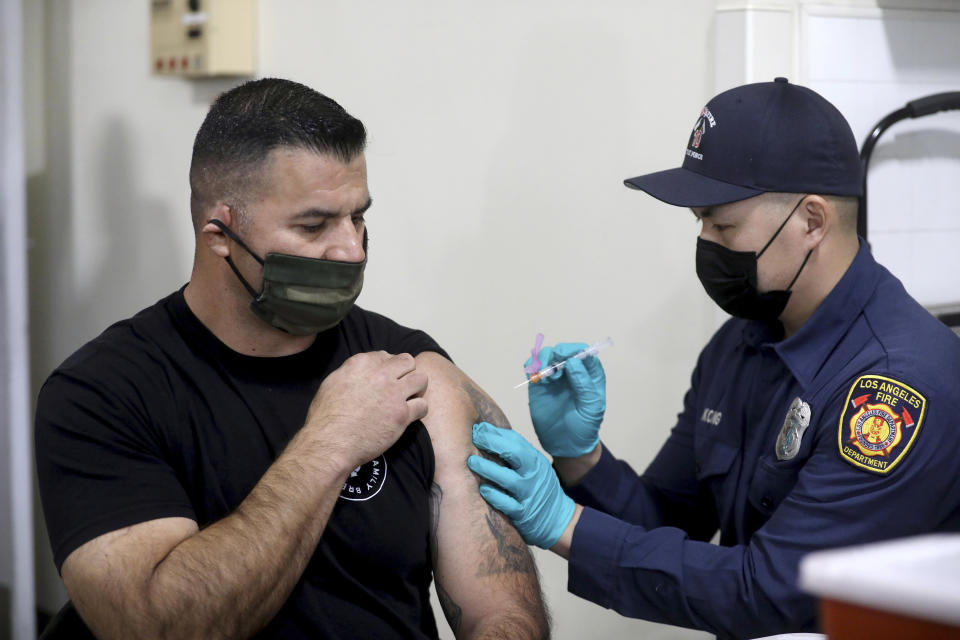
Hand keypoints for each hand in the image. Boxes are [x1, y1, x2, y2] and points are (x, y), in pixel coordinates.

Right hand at [305, 351, 427, 470]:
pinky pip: (423, 405)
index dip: (389, 367)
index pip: (387, 355)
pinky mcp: (402, 414)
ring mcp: (394, 393)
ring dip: (417, 388)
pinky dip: (419, 411)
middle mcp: (381, 374)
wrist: (330, 443)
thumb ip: (351, 371)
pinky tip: (410, 416)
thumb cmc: (325, 417)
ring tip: (410, 398)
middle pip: (408, 362)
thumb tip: (363, 372)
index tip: (386, 379)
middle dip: (406, 373)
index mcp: (362, 363)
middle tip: (401, 387)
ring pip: (421, 379)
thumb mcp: (333, 382)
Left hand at [467, 422, 575, 548]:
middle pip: (515, 454)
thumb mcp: (533, 467)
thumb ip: (515, 454)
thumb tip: (487, 433)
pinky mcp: (523, 514)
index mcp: (534, 461)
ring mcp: (528, 494)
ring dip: (488, 469)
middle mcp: (533, 475)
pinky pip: (507, 504)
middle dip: (492, 443)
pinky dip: (495, 496)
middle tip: (474, 438)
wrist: (558, 519)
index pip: (516, 441)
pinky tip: (482, 489)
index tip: (478, 428)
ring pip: (509, 480)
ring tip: (471, 462)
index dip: (495, 433)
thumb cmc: (538, 488)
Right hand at [527, 343, 604, 456]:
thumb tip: (573, 362)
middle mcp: (572, 372)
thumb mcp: (591, 407)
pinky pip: (533, 367)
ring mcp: (555, 377)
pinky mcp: (539, 384)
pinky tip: (535, 377)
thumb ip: (584, 384)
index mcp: (590, 374)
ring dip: (543, 360)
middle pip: (563, 350)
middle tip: (552, 367)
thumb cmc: (584, 427)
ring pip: (547, 355)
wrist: (566, 445)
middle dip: (556, 354)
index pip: (583, 352)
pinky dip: (531, 366)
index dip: (574, 350)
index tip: (566, 358)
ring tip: (545, 377)